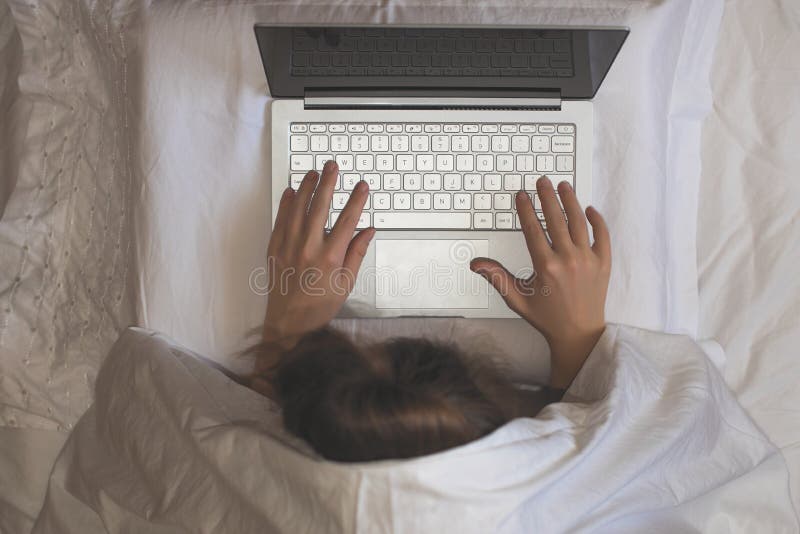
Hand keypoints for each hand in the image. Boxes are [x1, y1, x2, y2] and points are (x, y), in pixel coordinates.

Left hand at [263, 161, 373, 346]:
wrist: (288, 323)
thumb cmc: (319, 306)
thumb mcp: (346, 284)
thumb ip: (357, 254)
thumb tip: (368, 231)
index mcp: (330, 257)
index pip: (347, 220)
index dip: (356, 200)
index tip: (362, 186)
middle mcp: (308, 248)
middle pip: (320, 206)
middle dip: (328, 183)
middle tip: (333, 166)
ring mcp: (289, 247)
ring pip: (298, 208)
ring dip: (306, 187)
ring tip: (313, 172)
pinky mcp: (275, 249)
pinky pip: (280, 220)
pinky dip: (286, 204)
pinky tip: (290, 191)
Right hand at [470, 176, 610, 388]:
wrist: (579, 334)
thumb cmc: (547, 317)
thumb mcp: (517, 299)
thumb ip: (497, 277)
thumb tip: (476, 264)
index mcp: (546, 266)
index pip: (534, 228)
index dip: (526, 209)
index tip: (522, 195)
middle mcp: (568, 260)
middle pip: (557, 218)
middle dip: (547, 197)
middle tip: (542, 181)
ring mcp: (588, 260)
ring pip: (579, 221)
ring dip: (570, 200)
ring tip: (563, 185)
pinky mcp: (603, 264)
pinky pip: (602, 235)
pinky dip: (596, 220)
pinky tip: (588, 208)